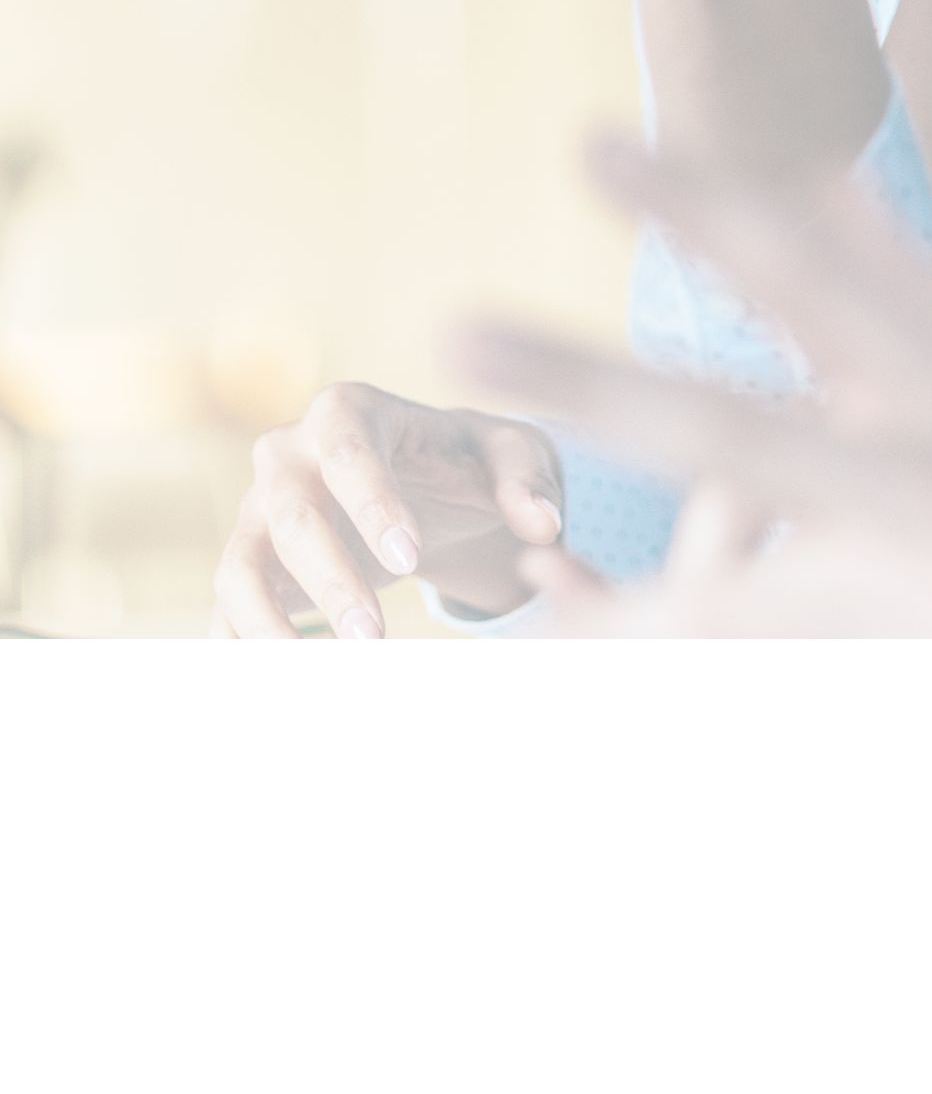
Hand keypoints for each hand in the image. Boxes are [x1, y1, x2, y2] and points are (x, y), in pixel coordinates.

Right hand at [212, 381, 568, 636]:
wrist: (428, 484)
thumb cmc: (469, 460)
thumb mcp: (512, 453)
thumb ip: (529, 481)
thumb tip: (541, 526)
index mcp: (348, 411)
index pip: (350, 454)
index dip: (373, 506)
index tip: (411, 558)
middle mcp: (286, 454)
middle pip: (291, 516)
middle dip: (330, 579)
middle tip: (373, 636)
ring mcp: (256, 509)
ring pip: (239, 567)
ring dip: (273, 623)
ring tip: (323, 671)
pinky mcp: (248, 559)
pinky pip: (228, 605)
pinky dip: (243, 645)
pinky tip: (279, 681)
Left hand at [453, 137, 931, 638]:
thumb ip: (916, 300)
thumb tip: (819, 183)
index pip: (813, 280)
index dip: (702, 209)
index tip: (587, 143)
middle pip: (735, 430)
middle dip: (591, 384)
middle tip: (454, 331)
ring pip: (730, 603)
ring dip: (617, 611)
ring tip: (522, 603)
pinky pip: (787, 672)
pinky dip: (708, 675)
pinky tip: (627, 670)